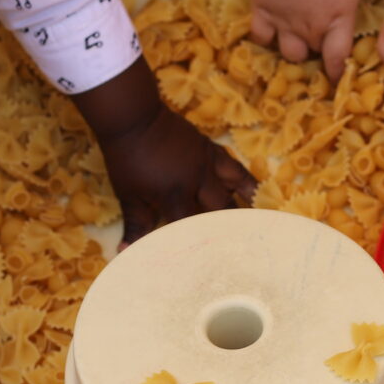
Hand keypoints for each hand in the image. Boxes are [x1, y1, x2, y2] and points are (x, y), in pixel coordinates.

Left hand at [98, 106, 255, 246]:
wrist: (134, 118)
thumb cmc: (127, 159)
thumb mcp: (129, 196)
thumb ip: (135, 225)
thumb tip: (124, 252)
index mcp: (176, 196)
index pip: (192, 229)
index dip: (201, 248)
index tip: (210, 266)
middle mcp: (198, 182)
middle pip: (220, 212)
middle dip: (229, 232)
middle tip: (242, 251)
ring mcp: (208, 164)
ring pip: (235, 189)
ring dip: (245, 207)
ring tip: (259, 224)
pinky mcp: (211, 149)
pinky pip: (235, 167)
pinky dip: (246, 181)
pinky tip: (254, 191)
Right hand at [248, 0, 383, 80]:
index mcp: (338, 19)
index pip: (339, 57)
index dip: (338, 71)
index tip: (338, 78)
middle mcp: (312, 28)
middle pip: (315, 54)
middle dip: (319, 53)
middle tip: (320, 46)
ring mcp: (285, 23)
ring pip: (290, 53)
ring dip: (295, 51)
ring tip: (297, 41)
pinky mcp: (263, 12)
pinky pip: (261, 38)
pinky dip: (265, 39)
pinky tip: (269, 33)